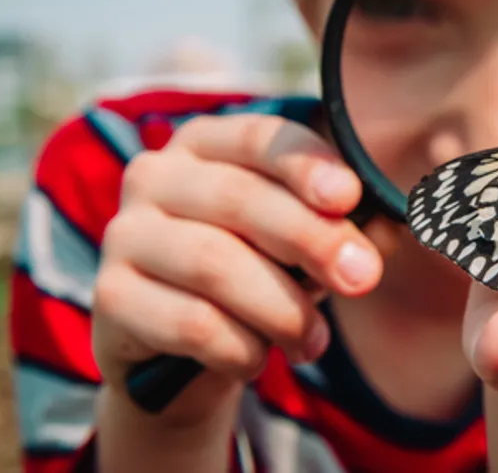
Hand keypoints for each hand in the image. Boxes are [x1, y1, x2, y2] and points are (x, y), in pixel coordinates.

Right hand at [92, 114, 384, 423]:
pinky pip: (190, 322)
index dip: (306, 164)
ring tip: (313, 341)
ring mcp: (125, 233)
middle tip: (361, 279)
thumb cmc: (257, 276)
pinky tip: (257, 358)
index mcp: (207, 144)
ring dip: (282, 308)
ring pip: (216, 264)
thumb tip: (387, 230)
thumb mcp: (304, 247)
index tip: (349, 197)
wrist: (185, 355)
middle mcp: (155, 175)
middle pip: (241, 200)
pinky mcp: (110, 296)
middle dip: (312, 241)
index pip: (259, 138)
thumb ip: (345, 230)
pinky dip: (240, 347)